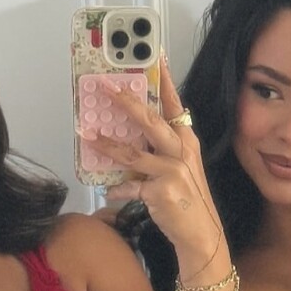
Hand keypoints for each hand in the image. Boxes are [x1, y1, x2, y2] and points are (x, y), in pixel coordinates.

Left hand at [94, 60, 224, 275]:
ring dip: (108, 145)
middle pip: (150, 120)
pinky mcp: (161, 191)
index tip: (155, 56)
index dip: (165, 80)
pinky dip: (117, 189)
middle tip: (107, 88)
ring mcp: (172, 170)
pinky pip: (130, 186)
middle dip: (126, 102)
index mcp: (186, 140)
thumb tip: (132, 137)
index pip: (174, 104)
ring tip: (89, 137)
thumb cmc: (188, 199)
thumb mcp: (181, 167)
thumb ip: (160, 150)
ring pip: (133, 153)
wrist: (201, 234)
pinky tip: (108, 191)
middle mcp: (181, 151)